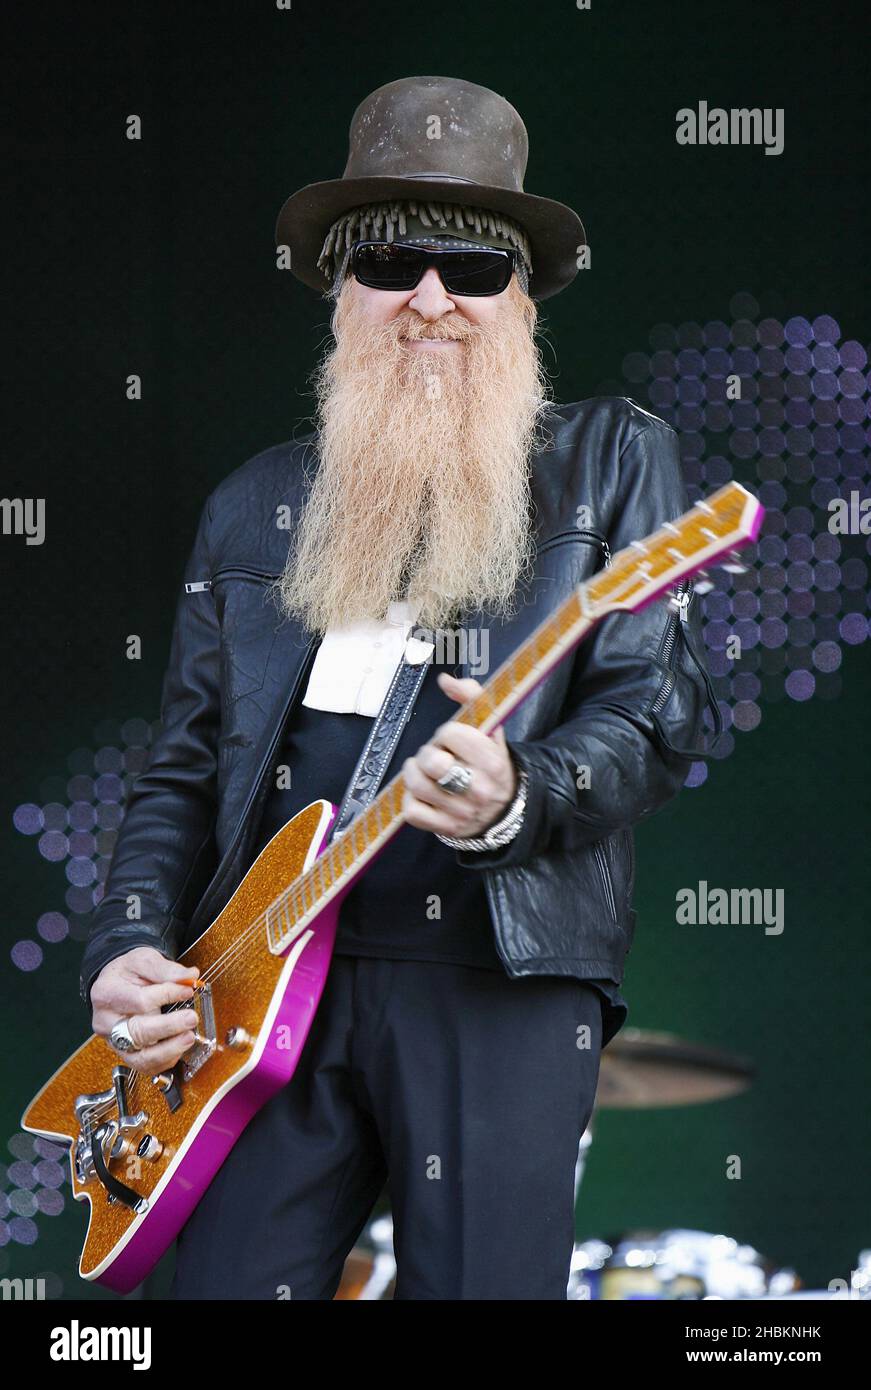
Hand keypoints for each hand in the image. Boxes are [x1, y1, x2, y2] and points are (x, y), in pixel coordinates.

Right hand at [90, 947, 200, 1075]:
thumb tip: (190, 976)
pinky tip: (179, 1048)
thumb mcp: (143, 960)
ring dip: (169, 1050)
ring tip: (189, 1038)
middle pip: (138, 1031)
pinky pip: (145, 1066)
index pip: (140, 1000)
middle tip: (191, 1018)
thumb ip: (166, 969)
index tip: (188, 990)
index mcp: (107, 993)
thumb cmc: (128, 973)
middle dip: (169, 1027)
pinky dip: (164, 1061)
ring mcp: (114, 1041)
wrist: (115, 984)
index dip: (168, 996)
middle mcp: (106, 1021)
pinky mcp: (125, 1054)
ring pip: (140, 1056)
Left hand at [402, 673, 517, 838]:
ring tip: (424, 771)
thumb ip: (473, 696)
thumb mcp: (491, 728)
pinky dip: (410, 799)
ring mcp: (461, 812)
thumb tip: (444, 680)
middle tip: (434, 755)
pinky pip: (411, 811)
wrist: (504, 809)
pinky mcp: (444, 829)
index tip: (453, 739)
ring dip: (413, 773)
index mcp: (493, 761)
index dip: (446, 732)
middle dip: (427, 753)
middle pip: (432, 762)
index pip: (451, 734)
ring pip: (416, 785)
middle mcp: (479, 789)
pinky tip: (422, 793)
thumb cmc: (489, 762)